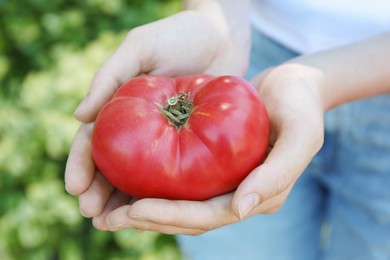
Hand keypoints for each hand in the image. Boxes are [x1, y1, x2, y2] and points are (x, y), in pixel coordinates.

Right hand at [65, 9, 249, 231]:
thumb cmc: (180, 35)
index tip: (76, 188)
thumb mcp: (141, 47)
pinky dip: (164, 193)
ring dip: (126, 201)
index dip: (82, 164)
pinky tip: (160, 211)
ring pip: (140, 176)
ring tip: (117, 224)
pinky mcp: (193, 143)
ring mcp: (165, 138)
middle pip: (114, 166)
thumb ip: (110, 76)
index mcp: (120, 108)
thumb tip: (79, 116)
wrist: (222, 35)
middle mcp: (140, 127)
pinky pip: (176, 172)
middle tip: (95, 216)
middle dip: (100, 193)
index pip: (94, 140)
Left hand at [65, 64, 324, 234]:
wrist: (294, 84)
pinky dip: (150, 181)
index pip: (209, 216)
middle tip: (106, 217)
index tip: (135, 209)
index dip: (172, 216)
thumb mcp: (301, 134)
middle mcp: (235, 193)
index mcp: (255, 195)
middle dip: (147, 219)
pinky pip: (177, 176)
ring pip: (177, 202)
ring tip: (104, 209)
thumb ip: (277, 173)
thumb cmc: (301, 106)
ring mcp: (222, 179)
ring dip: (142, 208)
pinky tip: (123, 177)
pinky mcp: (210, 161)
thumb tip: (241, 208)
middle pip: (187, 217)